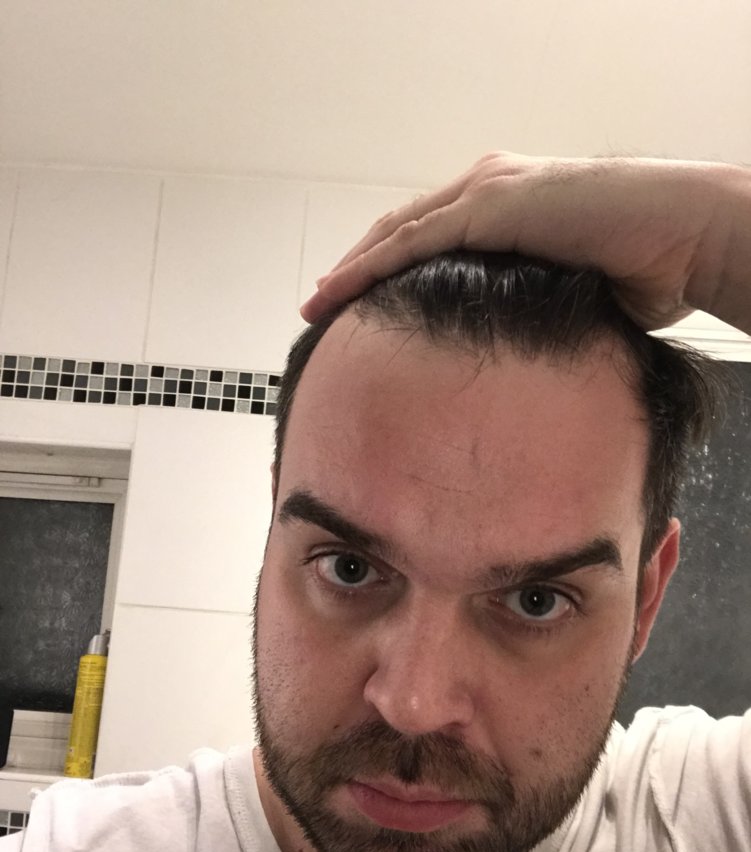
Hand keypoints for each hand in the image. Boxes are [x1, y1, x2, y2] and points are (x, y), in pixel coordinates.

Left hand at [301, 152, 749, 332]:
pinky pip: (408, 241)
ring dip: (350, 271)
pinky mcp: (487, 205)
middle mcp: (486, 189)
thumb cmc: (644, 268)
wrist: (680, 236)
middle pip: (401, 232)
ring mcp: (484, 191)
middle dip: (358, 270)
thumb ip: (534, 309)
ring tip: (316, 305)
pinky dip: (367, 269)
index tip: (362, 305)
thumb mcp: (571, 293)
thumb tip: (523, 356)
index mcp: (506, 208)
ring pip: (395, 233)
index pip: (430, 240)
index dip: (390, 269)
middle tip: (323, 305)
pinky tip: (335, 294)